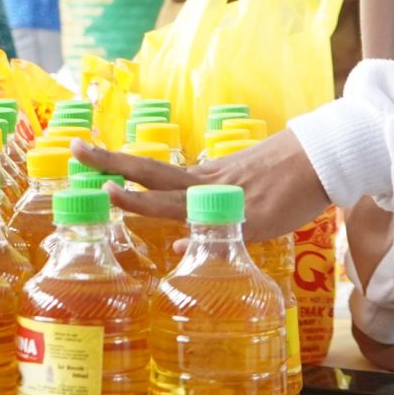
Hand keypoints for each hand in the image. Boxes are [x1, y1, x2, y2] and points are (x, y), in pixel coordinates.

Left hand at [74, 129, 329, 242]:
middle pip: (150, 172)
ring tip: (110, 192)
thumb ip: (205, 213)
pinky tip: (185, 245)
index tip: (82, 152)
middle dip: (112, 163)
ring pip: (176, 198)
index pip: (148, 171)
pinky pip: (224, 228)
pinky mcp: (254, 218)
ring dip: (143, 198)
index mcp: (199, 178)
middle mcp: (204, 185)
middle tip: (76, 149)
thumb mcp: (233, 191)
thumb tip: (182, 243)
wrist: (317, 160)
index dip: (115, 163)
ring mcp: (226, 199)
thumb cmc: (277, 174)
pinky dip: (204, 234)